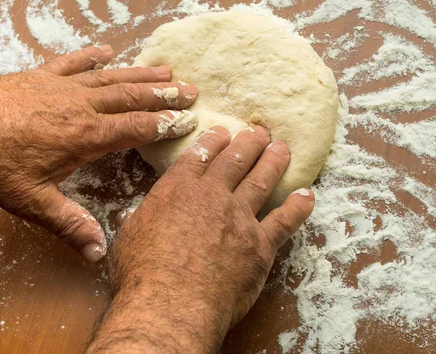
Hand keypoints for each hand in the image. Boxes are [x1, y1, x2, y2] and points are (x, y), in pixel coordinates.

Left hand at [0, 45, 198, 262]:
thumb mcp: (31, 201)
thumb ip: (69, 224)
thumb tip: (97, 252)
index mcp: (86, 136)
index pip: (137, 127)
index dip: (166, 124)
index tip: (189, 120)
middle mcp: (81, 106)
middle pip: (132, 97)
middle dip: (164, 94)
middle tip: (191, 90)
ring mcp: (61, 86)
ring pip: (111, 77)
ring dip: (141, 73)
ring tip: (166, 69)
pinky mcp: (40, 76)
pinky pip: (73, 62)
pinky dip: (92, 56)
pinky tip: (107, 50)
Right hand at [88, 126, 314, 352]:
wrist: (172, 304)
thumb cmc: (142, 273)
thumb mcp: (129, 236)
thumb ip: (140, 218)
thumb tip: (137, 212)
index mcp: (178, 189)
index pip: (200, 156)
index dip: (213, 140)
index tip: (223, 131)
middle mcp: (212, 195)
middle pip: (235, 161)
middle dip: (249, 142)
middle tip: (259, 132)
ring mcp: (240, 218)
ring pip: (261, 181)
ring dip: (273, 162)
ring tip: (282, 149)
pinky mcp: (260, 245)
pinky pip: (284, 221)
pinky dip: (298, 207)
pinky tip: (307, 196)